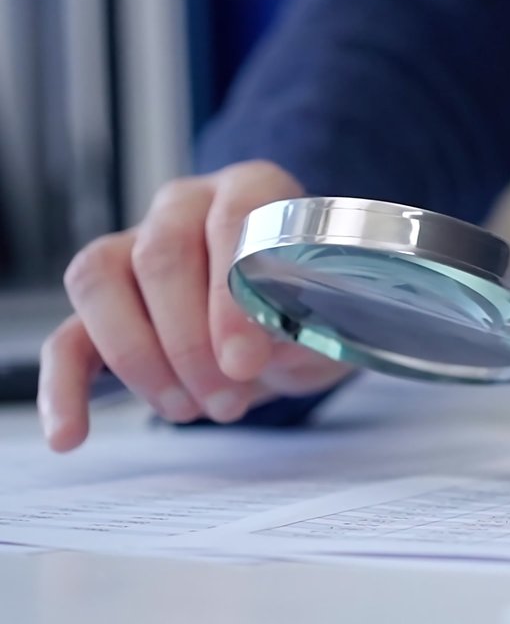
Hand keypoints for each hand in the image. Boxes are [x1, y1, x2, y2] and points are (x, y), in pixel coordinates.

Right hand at [39, 161, 353, 451]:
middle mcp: (185, 207)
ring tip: (189, 409)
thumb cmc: (312, 304)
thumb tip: (272, 346)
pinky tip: (72, 434)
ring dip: (140, 360)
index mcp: (252, 190)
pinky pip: (67, 338)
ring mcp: (133, 248)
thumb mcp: (331, 313)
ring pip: (100, 284)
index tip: (245, 360)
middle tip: (228, 398)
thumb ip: (308, 321)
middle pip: (159, 255)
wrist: (293, 326)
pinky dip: (64, 389)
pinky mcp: (101, 304)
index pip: (230, 219)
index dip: (231, 293)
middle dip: (189, 340)